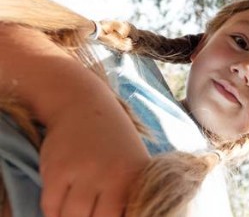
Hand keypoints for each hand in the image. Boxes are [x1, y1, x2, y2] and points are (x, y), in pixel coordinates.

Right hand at [39, 99, 149, 216]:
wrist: (84, 104)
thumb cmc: (114, 139)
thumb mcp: (134, 162)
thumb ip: (131, 192)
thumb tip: (128, 214)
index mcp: (134, 176)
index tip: (106, 214)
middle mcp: (111, 175)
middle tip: (89, 213)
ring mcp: (83, 172)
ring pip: (72, 215)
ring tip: (75, 211)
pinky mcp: (57, 169)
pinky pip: (50, 206)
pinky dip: (53, 211)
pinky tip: (60, 206)